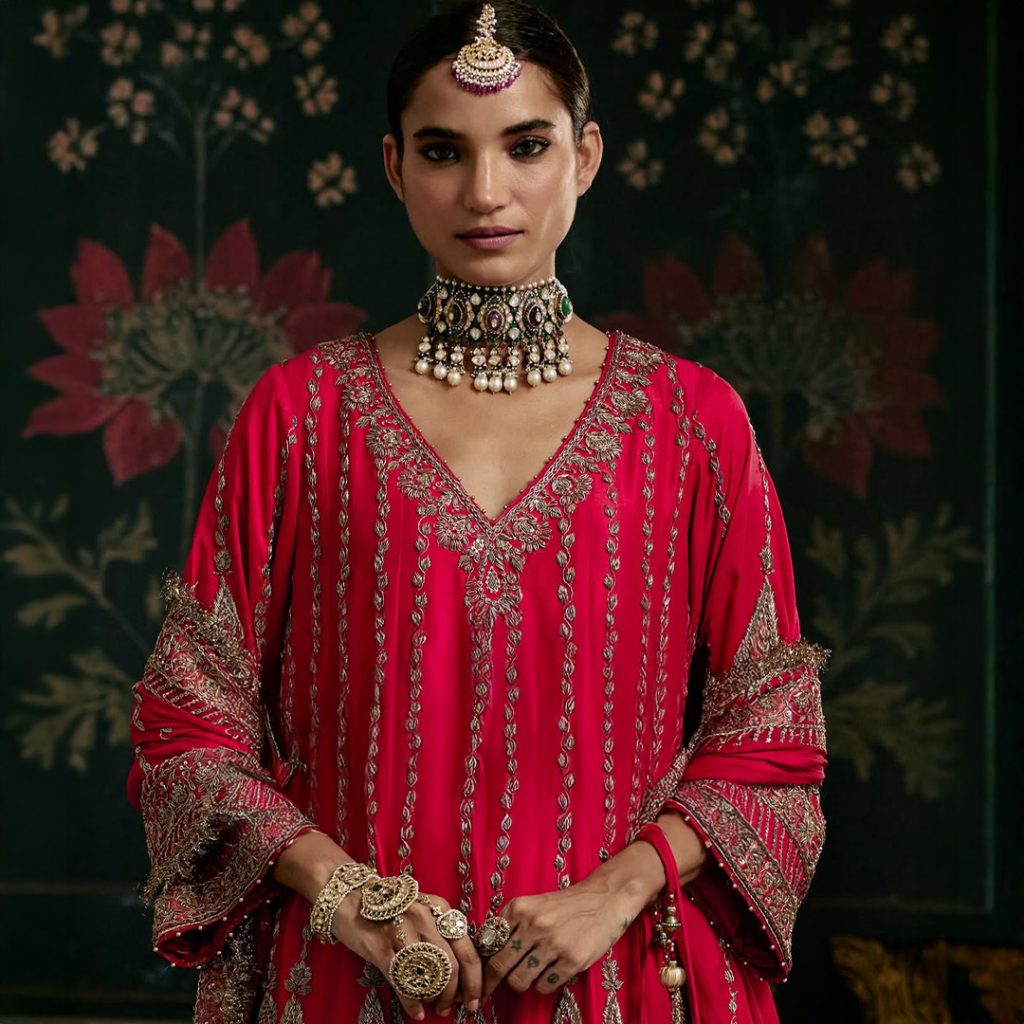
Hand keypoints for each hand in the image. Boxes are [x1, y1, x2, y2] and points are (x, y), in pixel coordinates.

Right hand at [331, 888, 482, 1019]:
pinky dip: (412, 1002)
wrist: (347, 895)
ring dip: (437, 997)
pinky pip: (403, 981)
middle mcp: (424, 916)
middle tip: (456, 1008)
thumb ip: (439, 931)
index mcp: (438, 907)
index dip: (475, 978)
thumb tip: (458, 970)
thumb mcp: (420, 909)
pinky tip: (415, 1012)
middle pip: (453, 963)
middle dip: (460, 992)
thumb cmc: (388, 907)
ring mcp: (402, 930)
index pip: (467, 947)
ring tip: (436, 1007)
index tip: (475, 996)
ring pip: (431, 973)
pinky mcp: (380, 947)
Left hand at [480, 880, 644, 1001]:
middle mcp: (534, 925)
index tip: (478, 977)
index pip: (490, 944)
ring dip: (522, 981)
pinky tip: (550, 971)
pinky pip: (543, 986)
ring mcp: (553, 944)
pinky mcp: (571, 961)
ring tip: (530, 972)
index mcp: (520, 908)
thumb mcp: (534, 904)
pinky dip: (543, 984)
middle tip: (491, 989)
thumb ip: (511, 923)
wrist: (605, 899)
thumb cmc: (565, 905)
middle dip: (494, 981)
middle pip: (500, 966)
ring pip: (519, 980)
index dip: (481, 964)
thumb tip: (486, 951)